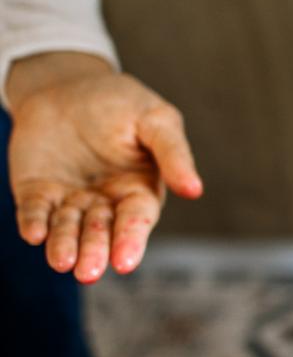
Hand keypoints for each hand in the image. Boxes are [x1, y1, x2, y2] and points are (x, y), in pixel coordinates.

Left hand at [6, 52, 202, 282]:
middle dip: (94, 252)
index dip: (130, 240)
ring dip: (63, 246)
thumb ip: (173, 154)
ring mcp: (69, 199)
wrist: (69, 84)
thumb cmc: (122, 102)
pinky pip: (35, 211)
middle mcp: (105, 202)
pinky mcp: (38, 191)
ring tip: (61, 262)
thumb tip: (195, 190)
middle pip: (100, 232)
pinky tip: (34, 234)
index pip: (136, 221)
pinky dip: (34, 223)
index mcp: (139, 191)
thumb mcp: (156, 120)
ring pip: (67, 228)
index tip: (124, 262)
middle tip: (88, 272)